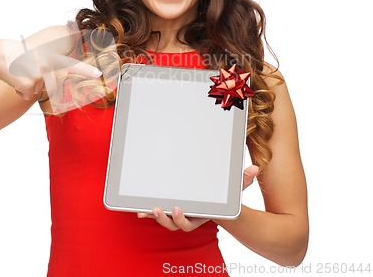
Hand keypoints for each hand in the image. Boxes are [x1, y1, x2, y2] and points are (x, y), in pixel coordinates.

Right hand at [0, 39, 101, 100]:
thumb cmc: (16, 57)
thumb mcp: (36, 58)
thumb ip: (48, 68)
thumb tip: (53, 81)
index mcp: (50, 58)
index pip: (72, 65)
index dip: (86, 71)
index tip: (99, 74)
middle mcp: (46, 64)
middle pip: (50, 87)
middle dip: (38, 85)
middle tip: (26, 71)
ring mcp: (37, 73)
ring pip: (36, 91)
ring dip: (27, 87)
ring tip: (19, 73)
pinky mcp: (27, 82)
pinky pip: (26, 94)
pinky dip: (18, 90)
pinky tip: (13, 78)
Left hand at [137, 165, 258, 231]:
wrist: (216, 199)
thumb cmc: (224, 195)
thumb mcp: (234, 188)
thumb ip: (242, 180)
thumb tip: (254, 168)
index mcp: (201, 216)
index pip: (190, 223)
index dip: (182, 218)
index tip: (178, 208)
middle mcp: (188, 217)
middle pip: (174, 224)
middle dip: (166, 219)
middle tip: (160, 208)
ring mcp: (178, 213)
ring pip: (165, 220)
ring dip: (155, 216)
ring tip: (149, 209)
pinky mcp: (170, 208)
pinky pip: (157, 213)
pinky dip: (148, 212)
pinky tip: (139, 209)